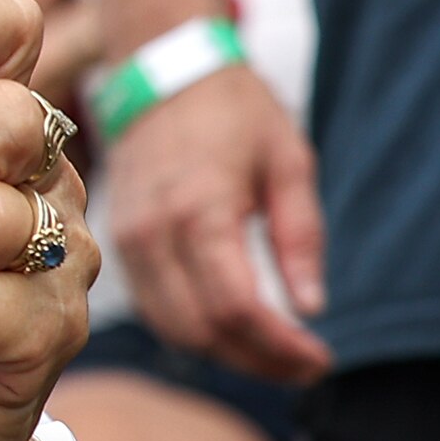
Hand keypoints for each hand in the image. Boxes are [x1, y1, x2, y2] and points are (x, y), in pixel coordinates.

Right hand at [100, 63, 327, 383]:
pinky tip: (232, 329)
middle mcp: (153, 233)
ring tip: (274, 355)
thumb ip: (300, 238)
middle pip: (201, 330)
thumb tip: (311, 307)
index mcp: (200, 210)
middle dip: (257, 360)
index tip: (320, 359)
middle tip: (304, 366)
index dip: (281, 347)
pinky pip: (153, 307)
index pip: (237, 307)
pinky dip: (193, 331)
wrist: (163, 74)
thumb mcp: (289, 162)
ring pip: (172, 328)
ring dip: (225, 353)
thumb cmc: (235, 112)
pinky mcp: (119, 243)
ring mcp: (127, 240)